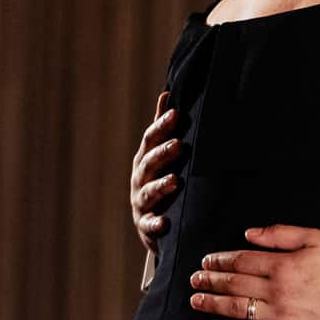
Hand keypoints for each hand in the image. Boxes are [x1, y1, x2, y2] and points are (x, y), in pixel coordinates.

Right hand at [130, 92, 183, 247]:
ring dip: (160, 187)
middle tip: (178, 144)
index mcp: (145, 160)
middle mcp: (140, 179)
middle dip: (162, 154)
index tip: (175, 114)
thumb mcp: (159, 155)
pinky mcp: (146, 225)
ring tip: (174, 182)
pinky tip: (165, 223)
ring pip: (148, 193)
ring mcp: (141, 203)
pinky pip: (149, 225)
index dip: (161, 127)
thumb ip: (162, 128)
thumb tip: (166, 94)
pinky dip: (155, 224)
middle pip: (148, 164)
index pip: (150, 140)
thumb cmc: (160, 181)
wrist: (155, 224)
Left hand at [189, 225, 319, 319]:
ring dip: (212, 303)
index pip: (241, 260)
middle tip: (196, 279)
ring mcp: (279, 314)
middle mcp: (277, 289)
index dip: (220, 260)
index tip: (207, 260)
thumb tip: (250, 234)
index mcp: (283, 265)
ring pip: (236, 308)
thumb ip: (281, 234)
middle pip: (233, 283)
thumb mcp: (316, 239)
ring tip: (196, 300)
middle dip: (210, 280)